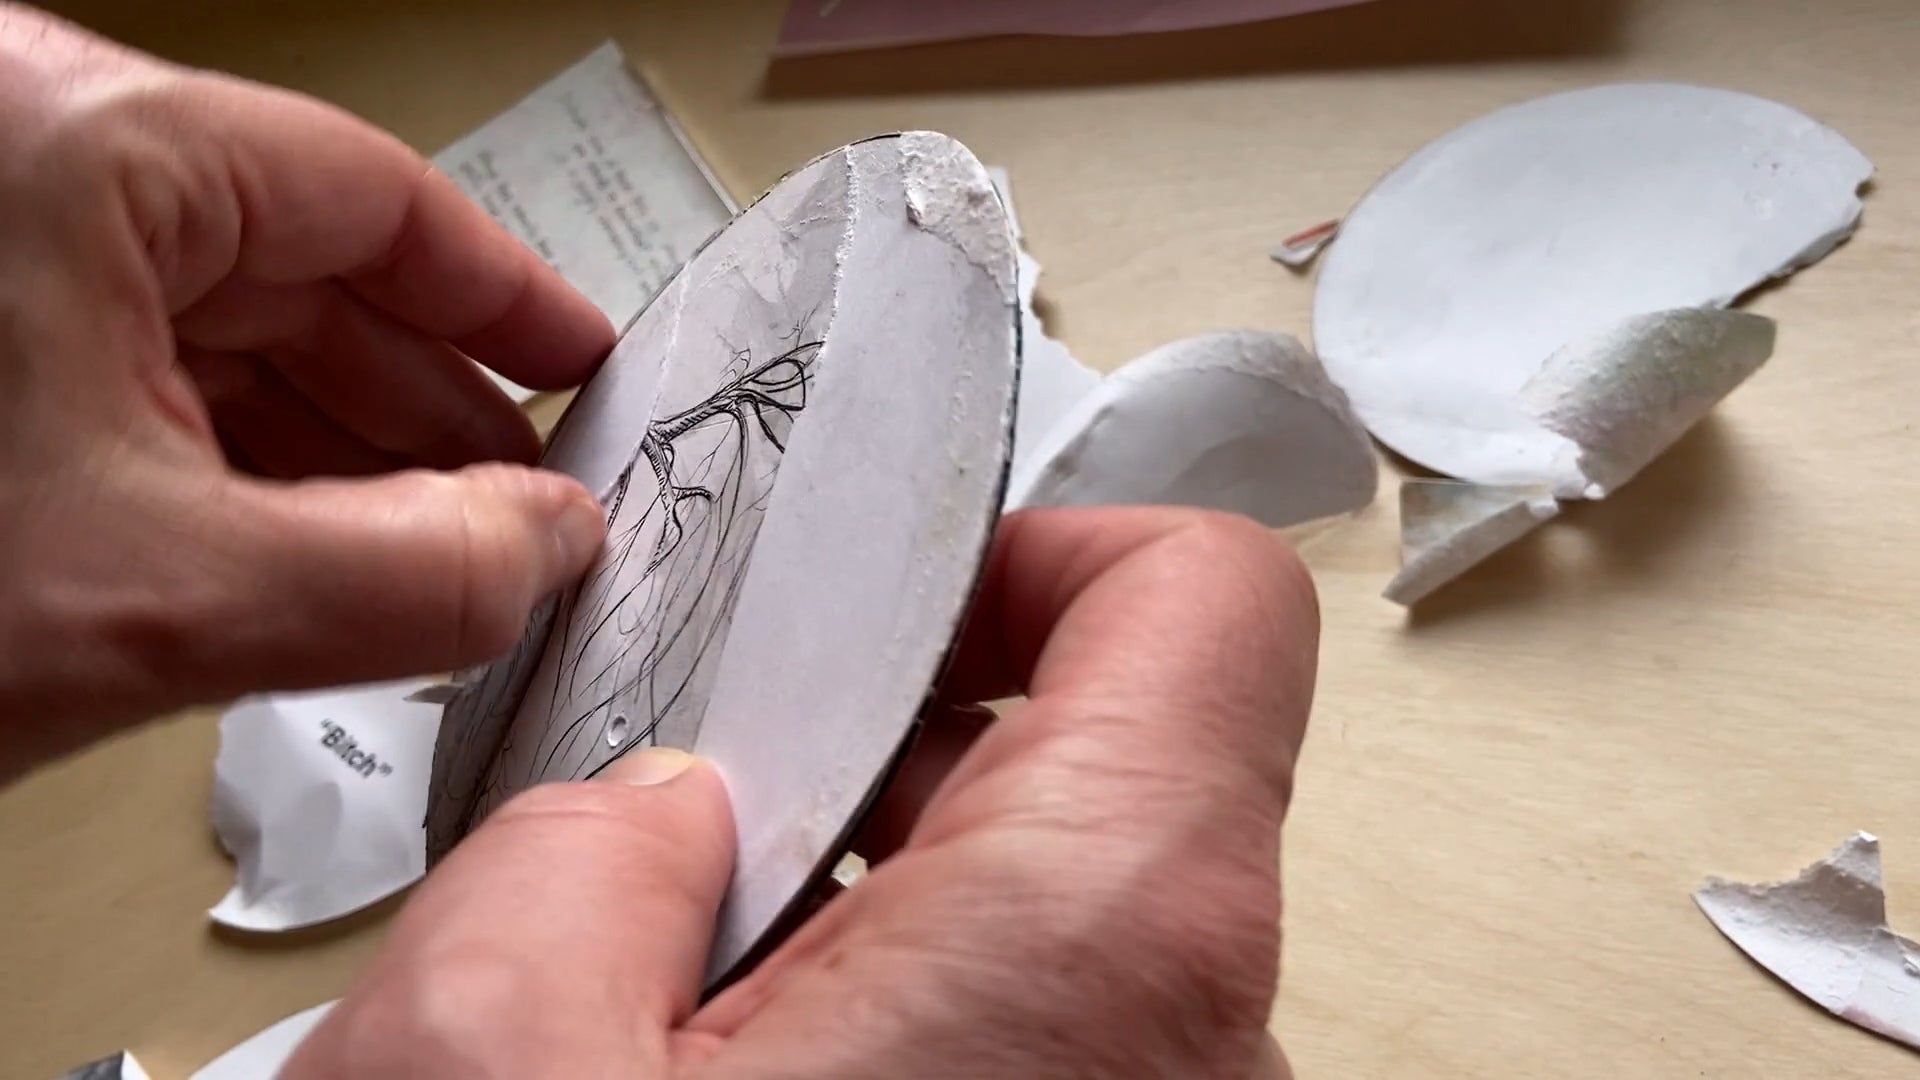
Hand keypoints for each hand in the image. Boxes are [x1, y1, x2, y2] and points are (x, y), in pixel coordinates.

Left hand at [0, 7, 612, 773]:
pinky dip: (238, 461)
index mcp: (68, 139)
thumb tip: (552, 544)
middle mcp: (20, 150)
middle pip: (298, 258)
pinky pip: (140, 366)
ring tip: (435, 546)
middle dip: (422, 402)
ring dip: (337, 446)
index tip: (583, 367)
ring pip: (219, 322)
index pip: (363, 191)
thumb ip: (409, 576)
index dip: (499, 297)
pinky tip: (313, 543)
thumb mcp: (156, 598)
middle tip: (521, 502)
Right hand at [286, 508, 1316, 1078]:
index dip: (1044, 550)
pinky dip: (908, 1012)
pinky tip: (748, 1066)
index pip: (1203, 606)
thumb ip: (576, 856)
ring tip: (716, 963)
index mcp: (1101, 944)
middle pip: (1122, 758)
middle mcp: (1192, 1048)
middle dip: (917, 742)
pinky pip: (1038, 1035)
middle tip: (749, 786)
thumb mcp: (488, 1076)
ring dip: (889, 896)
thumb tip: (654, 818)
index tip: (905, 593)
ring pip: (1065, 910)